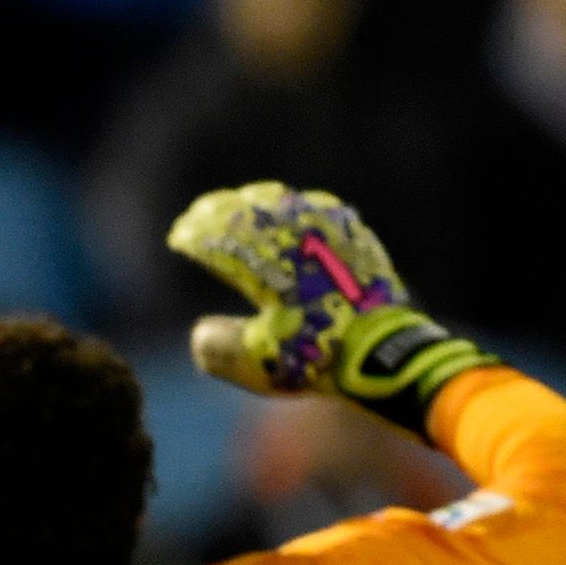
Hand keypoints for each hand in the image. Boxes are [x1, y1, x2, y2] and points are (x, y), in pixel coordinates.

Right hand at [166, 182, 498, 434]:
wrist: (387, 350)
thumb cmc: (318, 357)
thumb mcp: (258, 361)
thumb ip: (220, 346)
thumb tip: (202, 332)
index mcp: (261, 263)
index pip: (216, 238)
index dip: (194, 235)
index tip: (179, 238)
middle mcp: (293, 239)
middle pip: (247, 212)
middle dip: (218, 212)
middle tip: (202, 214)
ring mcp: (330, 234)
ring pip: (284, 204)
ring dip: (258, 203)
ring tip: (243, 204)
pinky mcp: (359, 240)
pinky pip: (325, 210)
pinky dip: (302, 208)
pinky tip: (297, 209)